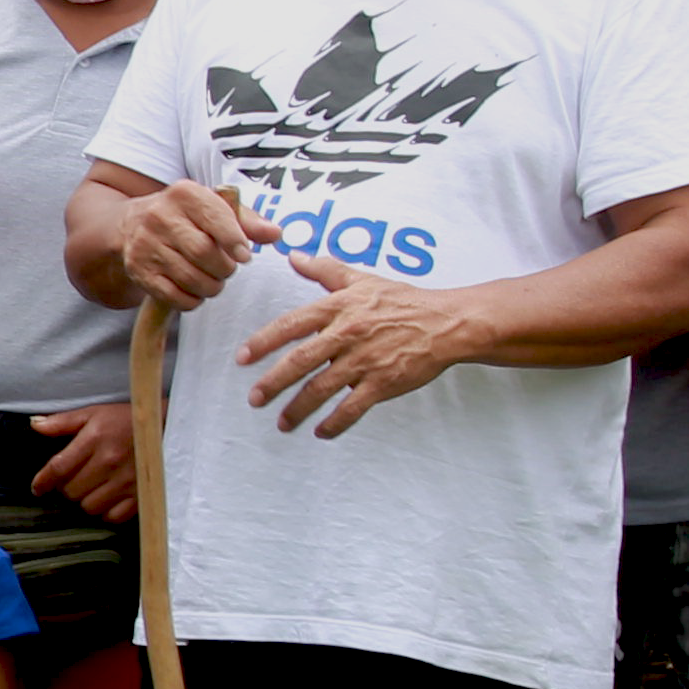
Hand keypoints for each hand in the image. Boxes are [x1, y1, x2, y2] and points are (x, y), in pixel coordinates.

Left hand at [35, 403, 138, 522]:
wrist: (168, 427)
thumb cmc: (127, 420)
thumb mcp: (94, 413)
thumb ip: (63, 421)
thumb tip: (35, 425)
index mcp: (95, 439)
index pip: (59, 468)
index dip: (43, 481)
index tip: (37, 488)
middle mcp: (110, 462)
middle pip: (71, 491)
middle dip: (67, 487)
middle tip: (74, 479)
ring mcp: (127, 481)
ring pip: (89, 507)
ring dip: (86, 500)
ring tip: (92, 487)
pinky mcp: (141, 495)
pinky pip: (112, 517)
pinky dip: (106, 511)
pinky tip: (108, 498)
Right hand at [106, 178, 272, 312]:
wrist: (131, 225)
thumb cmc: (185, 216)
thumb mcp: (214, 208)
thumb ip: (247, 221)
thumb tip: (275, 234)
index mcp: (184, 194)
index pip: (216, 218)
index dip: (235, 241)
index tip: (244, 255)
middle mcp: (159, 216)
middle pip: (203, 252)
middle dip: (224, 268)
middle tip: (227, 269)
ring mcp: (145, 245)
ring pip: (190, 278)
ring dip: (211, 287)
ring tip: (214, 281)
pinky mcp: (138, 271)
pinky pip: (174, 296)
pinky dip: (192, 300)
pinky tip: (195, 291)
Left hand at [236, 254, 486, 436]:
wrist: (446, 323)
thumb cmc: (403, 300)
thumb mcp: (362, 279)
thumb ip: (324, 269)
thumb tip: (293, 256)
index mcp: (338, 308)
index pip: (292, 324)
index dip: (264, 341)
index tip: (242, 358)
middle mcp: (347, 334)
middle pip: (301, 361)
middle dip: (273, 382)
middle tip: (254, 399)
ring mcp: (365, 360)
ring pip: (322, 389)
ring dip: (298, 409)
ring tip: (282, 423)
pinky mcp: (383, 383)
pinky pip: (352, 408)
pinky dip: (335, 423)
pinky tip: (321, 432)